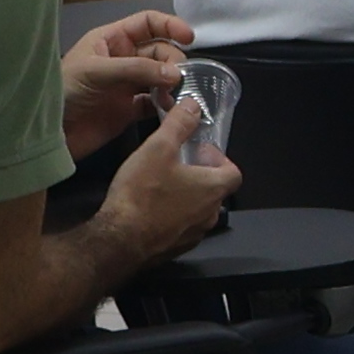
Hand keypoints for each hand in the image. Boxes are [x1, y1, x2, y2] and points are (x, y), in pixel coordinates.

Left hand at [62, 7, 189, 157]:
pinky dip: (167, 105)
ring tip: (177, 96)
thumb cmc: (63, 91)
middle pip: (160, 51)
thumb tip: (175, 73)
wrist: (48, 134)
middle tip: (179, 79)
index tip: (189, 38)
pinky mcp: (129, 110)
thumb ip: (136, 69)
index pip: (147, 23)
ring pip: (161, 77)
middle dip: (173, 61)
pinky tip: (171, 110)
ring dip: (173, 84)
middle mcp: (122, 59)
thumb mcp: (97, 71)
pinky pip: (155, 103)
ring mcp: (126, 85)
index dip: (169, 25)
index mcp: (111, 40)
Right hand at [97, 95, 240, 259]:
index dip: (218, 158)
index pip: (233, 172)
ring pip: (198, 210)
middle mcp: (209, 214)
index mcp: (213, 188)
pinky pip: (181, 227)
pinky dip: (172, 216)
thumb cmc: (142, 194)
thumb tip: (193, 106)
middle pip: (215, 190)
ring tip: (162, 184)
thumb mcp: (159, 147)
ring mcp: (194, 234)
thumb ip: (179, 123)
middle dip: (200, 174)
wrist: (119, 240)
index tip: (198, 151)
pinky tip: (150, 207)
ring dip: (186, 196)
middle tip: (177, 163)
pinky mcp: (176, 247)